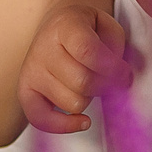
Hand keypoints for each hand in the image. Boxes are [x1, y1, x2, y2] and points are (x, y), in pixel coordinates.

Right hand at [19, 0, 136, 133]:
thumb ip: (116, 50)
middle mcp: (43, 48)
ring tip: (90, 83)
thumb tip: (121, 80)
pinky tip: (83, 121)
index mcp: (65, 25)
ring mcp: (32, 70)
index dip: (112, 68)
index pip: (87, 51)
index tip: (125, 75)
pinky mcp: (25, 90)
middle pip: (82, 82)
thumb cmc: (88, 29)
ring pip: (71, 102)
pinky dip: (64, 126)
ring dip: (89, 98)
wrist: (59, 25)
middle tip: (112, 80)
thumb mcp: (108, 26)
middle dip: (105, 85)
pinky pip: (40, 119)